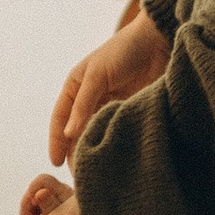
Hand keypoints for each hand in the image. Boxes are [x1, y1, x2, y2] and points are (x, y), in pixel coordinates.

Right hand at [49, 0, 170, 164]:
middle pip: (78, 130)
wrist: (158, 41)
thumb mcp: (98, 75)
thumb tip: (69, 134)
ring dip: (95, 149)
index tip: (56, 163)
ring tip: (96, 170)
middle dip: (76, 151)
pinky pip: (117, 131)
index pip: (61, 119)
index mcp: (75, 87)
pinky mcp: (129, 110)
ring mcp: (110, 105)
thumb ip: (84, 105)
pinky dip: (114, 144)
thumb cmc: (124, 50)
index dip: (57, 141)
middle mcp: (90, 98)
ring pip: (97, 133)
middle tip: (79, 173)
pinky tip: (115, 157)